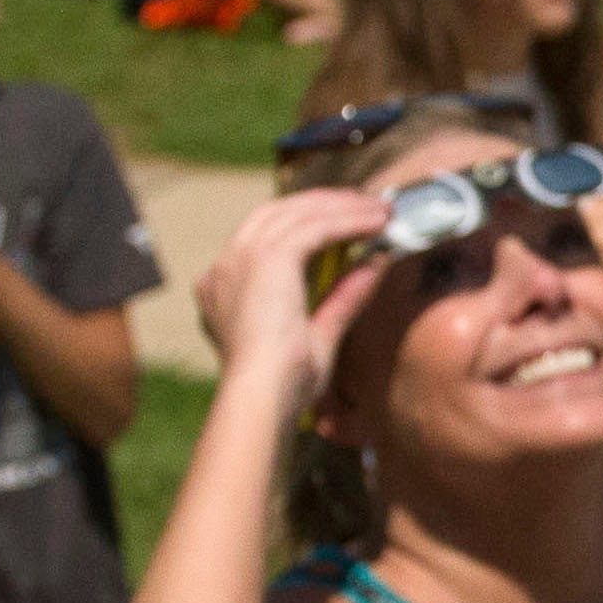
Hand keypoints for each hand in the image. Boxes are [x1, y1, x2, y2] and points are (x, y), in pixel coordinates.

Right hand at [190, 186, 396, 397]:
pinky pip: (314, 227)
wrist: (262, 398)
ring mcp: (242, 259)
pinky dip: (348, 220)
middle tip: (365, 205)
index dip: (305, 224)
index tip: (342, 222)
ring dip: (342, 207)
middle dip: (324, 205)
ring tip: (380, 209)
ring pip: (297, 213)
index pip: (264, 238)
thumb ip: (341, 299)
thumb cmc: (282, 386)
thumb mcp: (317, 336)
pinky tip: (376, 222)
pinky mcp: (266, 259)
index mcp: (223, 288)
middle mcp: (225, 267)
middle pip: (278, 214)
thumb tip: (372, 267)